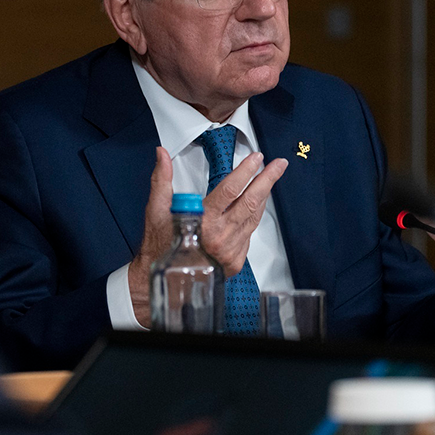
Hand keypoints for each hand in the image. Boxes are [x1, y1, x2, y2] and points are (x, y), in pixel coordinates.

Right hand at [126, 148, 287, 326]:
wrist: (165, 279)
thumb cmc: (160, 244)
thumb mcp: (157, 209)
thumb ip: (162, 179)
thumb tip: (162, 155)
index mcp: (202, 222)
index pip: (230, 190)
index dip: (245, 172)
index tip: (255, 159)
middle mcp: (219, 237)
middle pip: (250, 202)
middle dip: (267, 180)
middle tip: (277, 165)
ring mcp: (230, 250)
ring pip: (253, 218)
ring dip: (263, 197)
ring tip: (269, 180)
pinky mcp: (235, 261)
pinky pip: (249, 234)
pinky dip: (253, 217)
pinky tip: (255, 206)